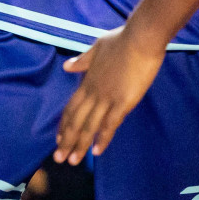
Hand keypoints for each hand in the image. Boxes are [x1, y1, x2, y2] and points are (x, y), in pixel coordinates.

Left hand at [52, 27, 164, 164]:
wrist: (140, 37)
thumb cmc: (122, 40)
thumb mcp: (97, 47)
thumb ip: (82, 60)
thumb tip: (67, 66)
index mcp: (87, 81)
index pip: (71, 107)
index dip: (64, 124)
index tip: (57, 139)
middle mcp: (94, 92)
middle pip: (76, 121)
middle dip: (67, 141)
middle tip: (58, 158)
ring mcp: (107, 98)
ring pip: (90, 126)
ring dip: (80, 145)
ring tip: (73, 161)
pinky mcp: (123, 102)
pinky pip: (110, 124)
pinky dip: (102, 138)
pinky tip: (96, 151)